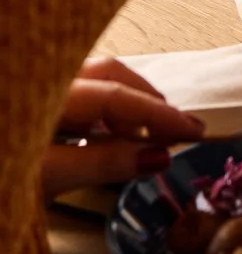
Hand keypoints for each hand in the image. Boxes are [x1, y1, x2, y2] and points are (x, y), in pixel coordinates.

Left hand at [42, 57, 204, 197]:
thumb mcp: (49, 178)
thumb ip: (102, 162)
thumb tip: (159, 157)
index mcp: (48, 93)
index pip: (117, 95)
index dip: (159, 113)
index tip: (195, 130)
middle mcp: (45, 82)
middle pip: (109, 75)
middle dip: (146, 99)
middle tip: (173, 130)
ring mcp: (39, 93)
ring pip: (95, 85)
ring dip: (125, 109)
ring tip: (142, 142)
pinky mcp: (35, 110)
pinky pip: (79, 99)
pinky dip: (102, 116)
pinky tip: (107, 140)